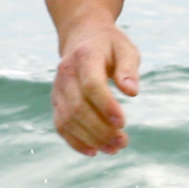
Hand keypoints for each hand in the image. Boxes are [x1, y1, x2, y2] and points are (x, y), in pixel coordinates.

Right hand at [52, 25, 140, 155]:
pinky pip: (60, 125)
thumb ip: (129, 68)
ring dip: (90, 139)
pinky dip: (75, 141)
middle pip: (79, 107)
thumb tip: (132, 92)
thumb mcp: (126, 49)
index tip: (123, 123)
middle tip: (123, 142)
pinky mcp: (57, 101)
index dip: (106, 106)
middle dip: (101, 129)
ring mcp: (58, 88)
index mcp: (85, 57)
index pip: (91, 85)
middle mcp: (66, 73)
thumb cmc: (109, 45)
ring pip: (68, 120)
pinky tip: (94, 151)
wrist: (82, 37)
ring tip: (114, 149)